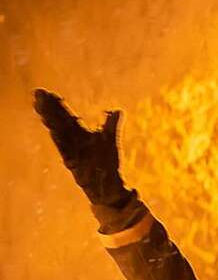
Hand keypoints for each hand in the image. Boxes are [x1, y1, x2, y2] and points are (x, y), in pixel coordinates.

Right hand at [34, 89, 129, 206]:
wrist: (109, 188)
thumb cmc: (107, 164)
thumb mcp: (110, 141)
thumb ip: (112, 126)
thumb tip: (118, 111)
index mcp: (79, 134)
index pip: (65, 116)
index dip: (55, 104)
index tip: (43, 92)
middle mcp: (73, 142)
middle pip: (59, 122)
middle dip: (48, 108)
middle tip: (37, 94)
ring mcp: (73, 153)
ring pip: (59, 134)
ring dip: (50, 121)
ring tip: (40, 108)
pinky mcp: (76, 166)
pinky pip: (67, 152)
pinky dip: (61, 142)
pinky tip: (53, 131)